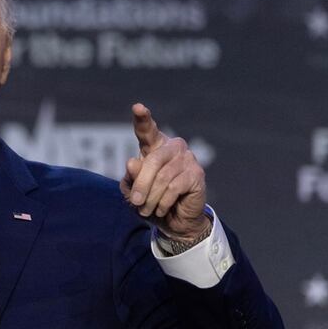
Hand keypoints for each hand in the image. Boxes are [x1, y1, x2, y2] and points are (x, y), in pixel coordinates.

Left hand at [120, 103, 208, 241]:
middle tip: (135, 202)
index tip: (137, 107)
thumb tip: (132, 162)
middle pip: (152, 161)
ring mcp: (187, 158)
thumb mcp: (133, 191)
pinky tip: (162, 209)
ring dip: (151, 198)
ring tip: (146, 210)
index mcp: (154, 146)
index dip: (143, 119)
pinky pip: (174, 187)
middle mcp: (172, 147)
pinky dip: (163, 202)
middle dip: (141, 185)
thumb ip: (130, 177)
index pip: (147, 130)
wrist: (174, 221)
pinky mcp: (197, 174)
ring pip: (163, 177)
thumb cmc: (150, 200)